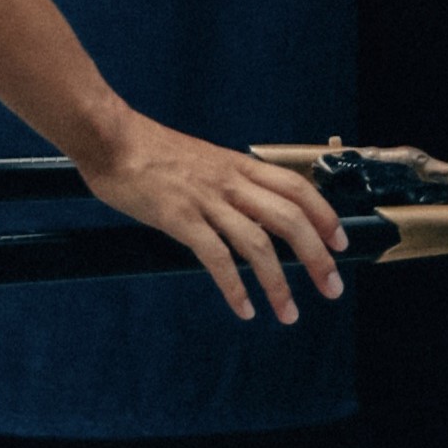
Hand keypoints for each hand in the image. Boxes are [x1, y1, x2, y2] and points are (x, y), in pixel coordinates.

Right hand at [77, 112, 348, 324]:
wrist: (108, 135)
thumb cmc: (144, 147)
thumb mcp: (199, 158)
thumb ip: (223, 180)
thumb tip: (240, 205)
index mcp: (237, 165)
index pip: (298, 188)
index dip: (326, 217)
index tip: (339, 243)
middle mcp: (229, 182)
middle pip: (290, 220)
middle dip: (318, 258)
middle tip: (332, 287)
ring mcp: (205, 200)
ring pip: (258, 244)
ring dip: (279, 283)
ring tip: (289, 312)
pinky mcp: (178, 217)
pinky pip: (216, 257)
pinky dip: (234, 287)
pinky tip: (243, 308)